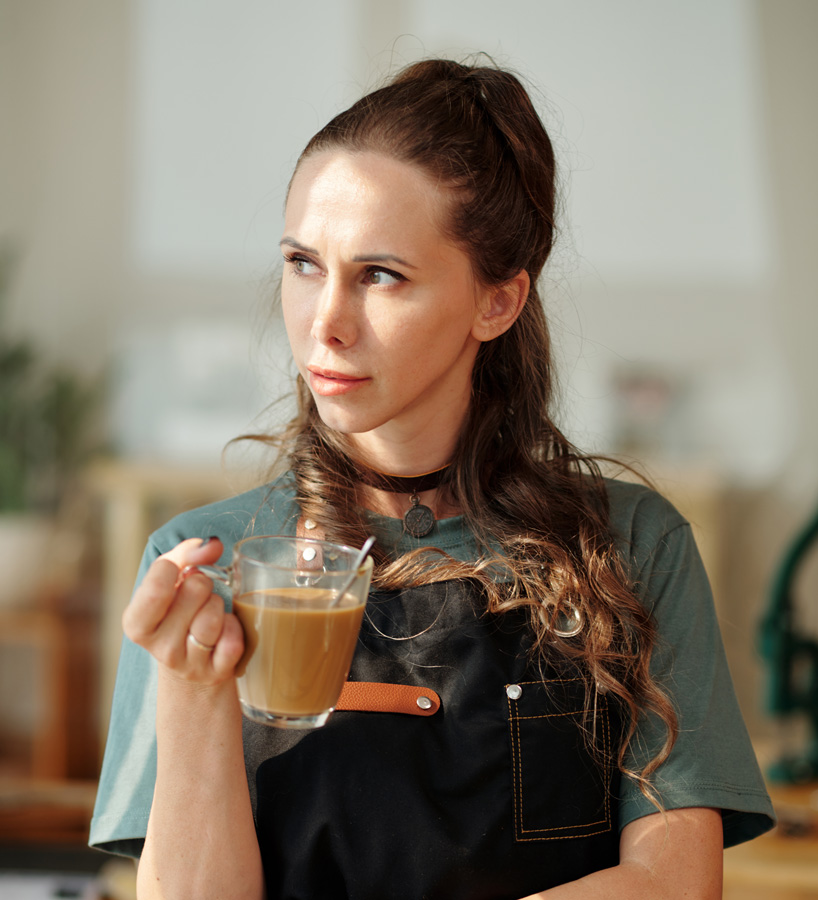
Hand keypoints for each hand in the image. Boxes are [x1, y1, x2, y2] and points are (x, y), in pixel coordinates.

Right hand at [122, 537, 244, 685]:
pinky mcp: (215, 675)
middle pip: (195, 589)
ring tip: (210, 613)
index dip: (176, 567)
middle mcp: (159, 648)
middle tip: (198, 596)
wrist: (193, 661)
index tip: (178, 573)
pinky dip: (234, 628)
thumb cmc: (179, 609)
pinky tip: (224, 632)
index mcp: (137, 623)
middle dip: (203, 584)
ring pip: (214, 616)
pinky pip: (233, 640)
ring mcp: (188, 666)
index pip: (158, 584)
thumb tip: (212, 545)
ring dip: (219, 606)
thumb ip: (187, 554)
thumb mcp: (173, 579)